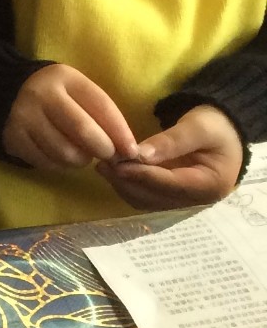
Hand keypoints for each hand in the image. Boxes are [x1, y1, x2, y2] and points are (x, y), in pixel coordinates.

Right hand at [3, 64, 138, 170]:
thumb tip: (124, 148)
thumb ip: (99, 113)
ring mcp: (25, 118)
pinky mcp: (14, 139)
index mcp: (65, 79)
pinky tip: (61, 157)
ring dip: (81, 160)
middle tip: (108, 156)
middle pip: (83, 131)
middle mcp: (43, 96)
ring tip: (82, 155)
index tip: (132, 150)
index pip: (101, 106)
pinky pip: (46, 162)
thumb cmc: (52, 94)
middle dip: (103, 149)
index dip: (120, 132)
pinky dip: (60, 165)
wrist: (1, 93)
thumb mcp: (74, 90)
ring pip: (65, 152)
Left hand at [96, 103, 243, 211]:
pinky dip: (127, 185)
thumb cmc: (216, 126)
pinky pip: (144, 196)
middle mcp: (195, 201)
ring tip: (103, 165)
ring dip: (123, 185)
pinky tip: (113, 170)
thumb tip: (139, 154)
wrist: (225, 132)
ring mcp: (181, 201)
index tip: (116, 164)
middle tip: (103, 162)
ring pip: (146, 201)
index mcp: (210, 185)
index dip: (141, 175)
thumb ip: (171, 142)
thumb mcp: (198, 127)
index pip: (170, 185)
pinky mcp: (169, 197)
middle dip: (127, 182)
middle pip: (154, 198)